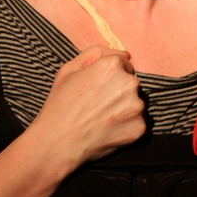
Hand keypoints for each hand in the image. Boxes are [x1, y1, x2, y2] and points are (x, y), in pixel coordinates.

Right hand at [32, 45, 145, 166]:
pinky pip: (137, 122)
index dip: (109, 75)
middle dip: (118, 90)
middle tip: (98, 104)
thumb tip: (124, 54)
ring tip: (102, 117)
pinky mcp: (139, 128)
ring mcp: (136, 107)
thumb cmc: (60, 103)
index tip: (97, 87)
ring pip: (135, 102)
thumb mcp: (69, 68)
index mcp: (113, 66)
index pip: (123, 63)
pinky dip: (126, 126)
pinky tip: (108, 129)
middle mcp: (129, 83)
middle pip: (130, 82)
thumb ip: (96, 53)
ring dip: (124, 107)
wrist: (57, 143)